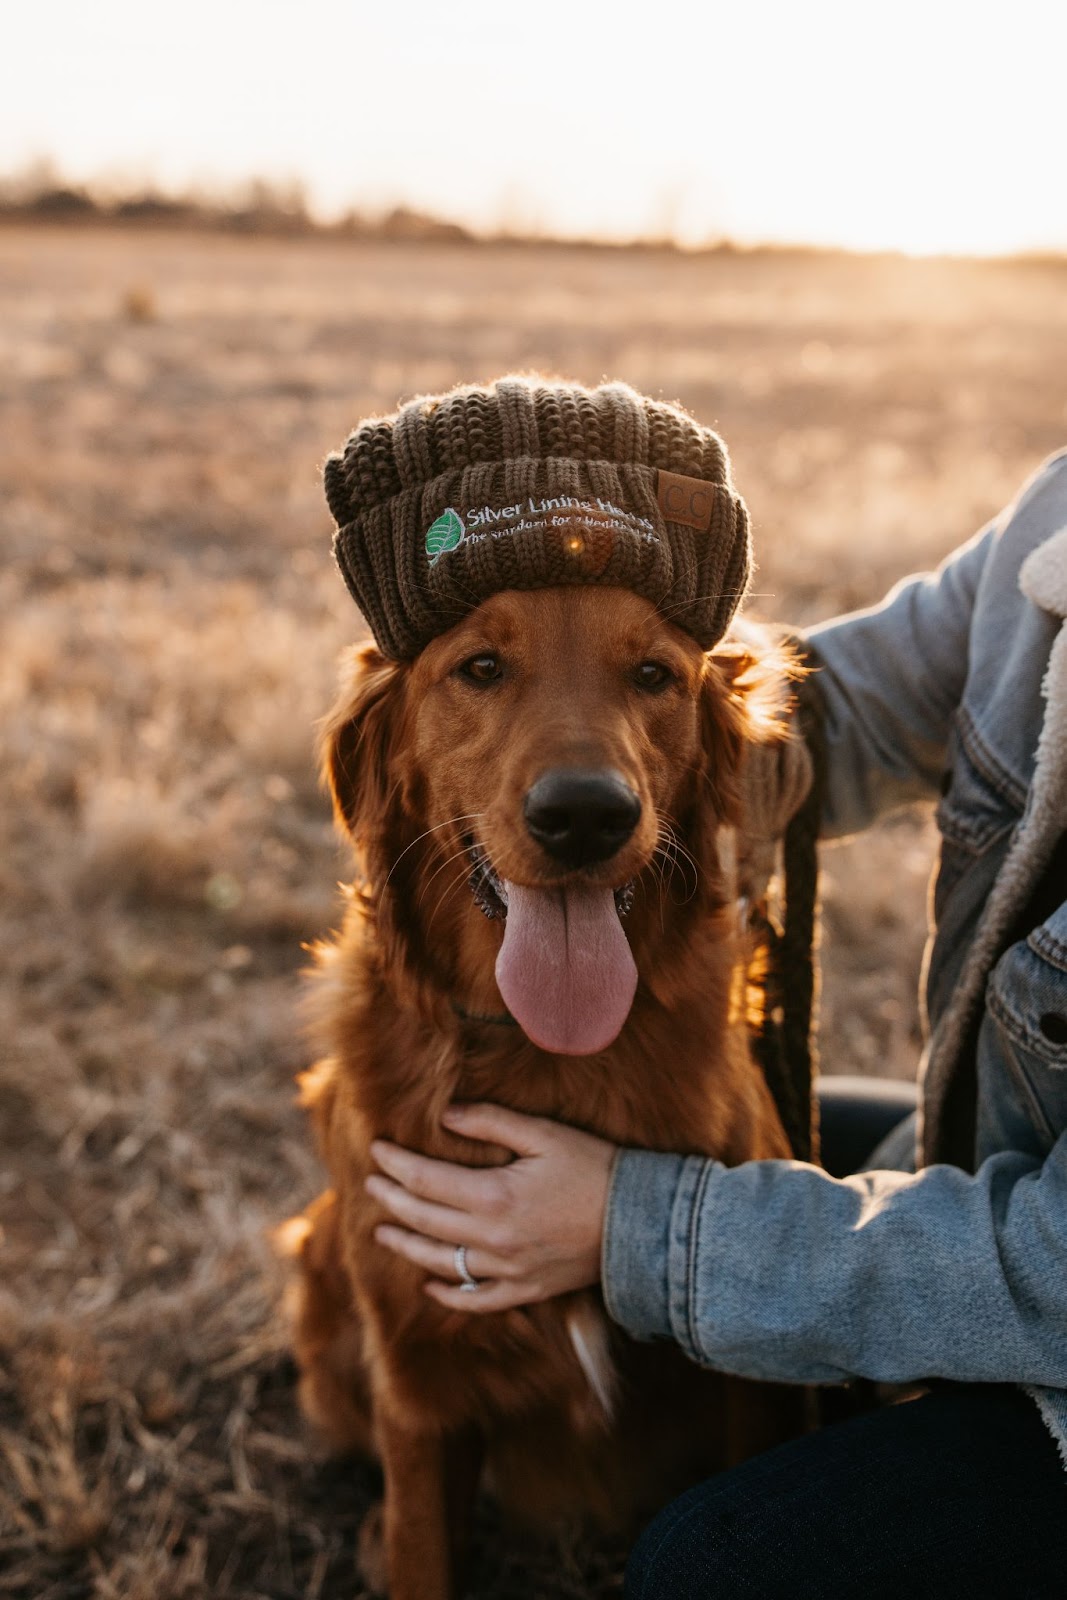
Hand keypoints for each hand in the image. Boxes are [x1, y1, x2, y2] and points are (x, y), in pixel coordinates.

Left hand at [365, 1103, 616, 1312]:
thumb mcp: (544, 1134)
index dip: (397, 1164)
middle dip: (392, 1200)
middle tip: (370, 1184)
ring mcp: (507, 1270)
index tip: (377, 1149)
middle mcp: (492, 1240)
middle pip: (424, 1220)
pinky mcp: (525, 1290)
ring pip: (441, 1262)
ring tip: (383, 1232)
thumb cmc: (594, 1168)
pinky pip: (476, 1299)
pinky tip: (431, 1285)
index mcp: (493, 1197)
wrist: (640, 1222)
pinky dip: (449, 1294)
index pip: (426, 1180)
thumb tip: (447, 1115)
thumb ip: (493, 1123)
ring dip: (407, 1246)